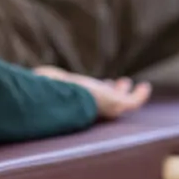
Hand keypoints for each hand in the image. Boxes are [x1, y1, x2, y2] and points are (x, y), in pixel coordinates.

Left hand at [34, 66, 151, 118]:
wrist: (65, 101)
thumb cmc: (53, 90)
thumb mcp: (48, 79)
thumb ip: (43, 77)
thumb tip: (33, 71)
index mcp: (78, 101)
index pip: (89, 97)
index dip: (94, 89)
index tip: (99, 82)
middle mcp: (92, 106)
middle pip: (105, 99)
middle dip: (110, 90)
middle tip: (115, 82)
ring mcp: (105, 107)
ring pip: (121, 101)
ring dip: (125, 92)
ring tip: (127, 82)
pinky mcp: (118, 106)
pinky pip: (134, 102)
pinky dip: (140, 95)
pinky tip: (145, 87)